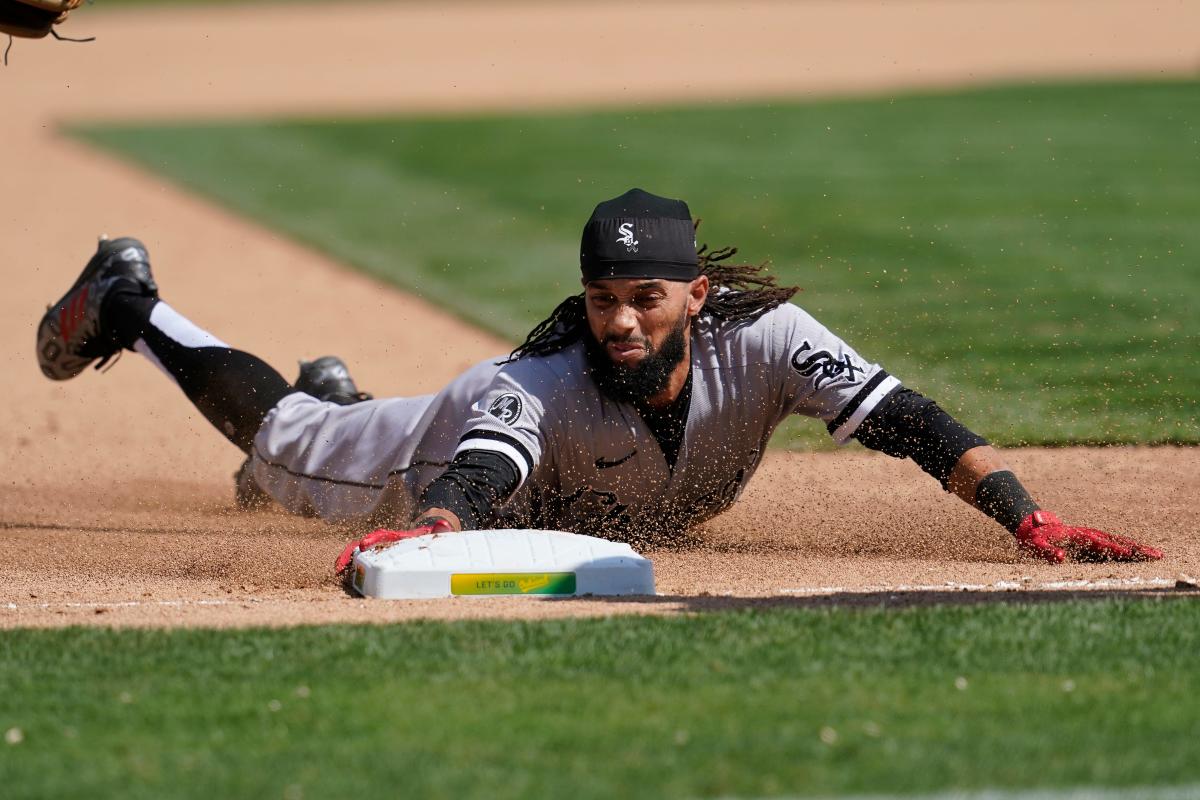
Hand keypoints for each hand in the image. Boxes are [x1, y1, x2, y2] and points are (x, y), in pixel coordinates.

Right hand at [334, 518, 453, 573]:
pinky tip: (350, 583)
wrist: (432, 536)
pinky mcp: (382, 564)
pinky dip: (357, 573)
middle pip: (364, 547)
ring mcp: (383, 554)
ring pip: (361, 558)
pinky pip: (366, 568)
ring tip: (337, 573)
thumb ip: (441, 529)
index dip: (373, 539)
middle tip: (339, 565)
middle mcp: (386, 544)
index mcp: (398, 537)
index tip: (364, 544)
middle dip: (350, 554)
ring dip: (349, 565)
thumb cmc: (432, 536)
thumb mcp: (437, 532)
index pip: (383, 536)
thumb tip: (444, 526)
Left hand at [1015, 510, 1162, 563]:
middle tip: (1156, 555)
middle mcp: (1090, 535)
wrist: (1034, 526)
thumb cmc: (1035, 539)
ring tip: (1157, 555)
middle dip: (1136, 549)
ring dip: (1138, 549)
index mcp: (1079, 536)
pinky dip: (1130, 550)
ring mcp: (1094, 537)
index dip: (1114, 549)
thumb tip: (1061, 556)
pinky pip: (1116, 546)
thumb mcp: (1036, 546)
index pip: (1100, 544)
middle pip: (1117, 542)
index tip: (1129, 554)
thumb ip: (1047, 552)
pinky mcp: (1095, 542)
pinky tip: (1142, 556)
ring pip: (1120, 542)